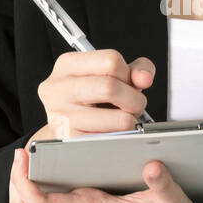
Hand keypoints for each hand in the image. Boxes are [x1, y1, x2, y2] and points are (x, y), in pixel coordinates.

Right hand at [27, 48, 155, 145]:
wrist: (62, 128)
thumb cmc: (90, 99)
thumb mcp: (109, 76)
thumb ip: (134, 70)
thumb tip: (144, 78)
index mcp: (67, 64)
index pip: (110, 60)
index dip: (127, 74)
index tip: (127, 84)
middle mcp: (58, 88)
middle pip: (111, 87)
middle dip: (134, 100)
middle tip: (134, 106)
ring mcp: (61, 116)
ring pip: (118, 118)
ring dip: (130, 122)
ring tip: (123, 121)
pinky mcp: (71, 141)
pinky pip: (113, 140)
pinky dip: (120, 137)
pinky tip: (112, 132)